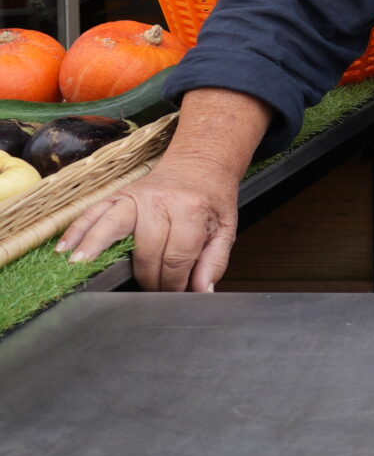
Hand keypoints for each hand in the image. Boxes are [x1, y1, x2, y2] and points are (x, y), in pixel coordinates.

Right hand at [56, 154, 240, 291]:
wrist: (201, 163)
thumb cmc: (212, 198)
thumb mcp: (225, 228)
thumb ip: (214, 261)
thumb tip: (202, 291)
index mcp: (191, 210)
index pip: (177, 258)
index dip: (174, 282)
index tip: (175, 293)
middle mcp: (161, 202)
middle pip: (145, 250)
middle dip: (147, 278)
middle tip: (150, 290)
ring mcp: (136, 197)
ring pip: (111, 226)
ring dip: (93, 248)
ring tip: (78, 268)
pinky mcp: (119, 195)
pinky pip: (93, 212)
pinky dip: (77, 230)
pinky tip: (65, 249)